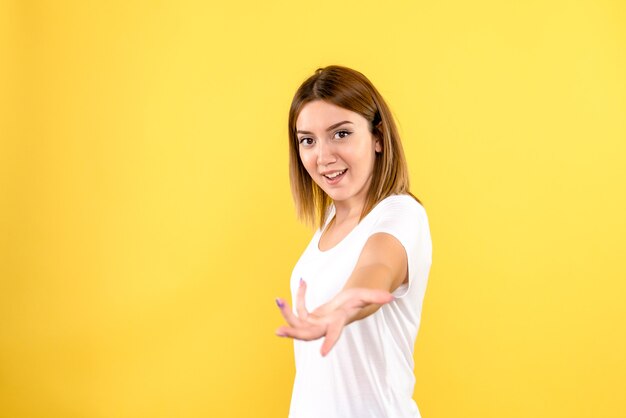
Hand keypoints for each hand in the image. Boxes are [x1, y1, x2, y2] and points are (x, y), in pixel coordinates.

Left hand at [275, 279, 394, 355]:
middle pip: (306, 334)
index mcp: (337, 322)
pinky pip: (298, 308)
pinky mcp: (308, 318)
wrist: (348, 305)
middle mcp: (323, 326)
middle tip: (278, 331)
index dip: (330, 342)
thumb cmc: (357, 300)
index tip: (323, 354)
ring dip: (286, 312)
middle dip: (293, 333)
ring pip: (296, 323)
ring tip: (278, 299)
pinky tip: (303, 282)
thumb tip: (390, 297)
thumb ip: (376, 296)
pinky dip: (300, 295)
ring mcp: (314, 323)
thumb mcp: (365, 295)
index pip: (333, 334)